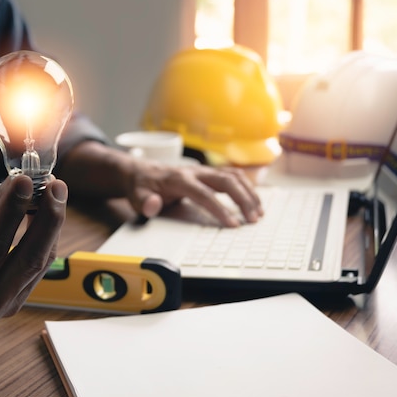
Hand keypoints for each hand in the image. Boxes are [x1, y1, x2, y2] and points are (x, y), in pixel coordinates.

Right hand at [0, 175, 67, 321]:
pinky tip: (49, 208)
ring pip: (42, 260)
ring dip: (52, 222)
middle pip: (29, 258)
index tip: (25, 181)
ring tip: (55, 190)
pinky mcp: (22, 298)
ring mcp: (8, 306)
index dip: (11, 212)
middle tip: (55, 184)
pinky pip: (43, 262)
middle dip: (47, 218)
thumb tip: (14, 184)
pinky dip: (48, 233)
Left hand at [125, 160, 262, 226]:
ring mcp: (204, 171)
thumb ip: (144, 202)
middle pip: (226, 180)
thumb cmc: (142, 187)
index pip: (204, 194)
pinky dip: (247, 188)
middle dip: (243, 199)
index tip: (233, 224)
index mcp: (179, 179)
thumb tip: (153, 205)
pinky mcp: (209, 174)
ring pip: (233, 176)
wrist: (141, 172)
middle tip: (253, 219)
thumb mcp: (136, 196)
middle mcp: (195, 172)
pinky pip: (233, 176)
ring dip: (249, 193)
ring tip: (259, 213)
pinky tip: (254, 202)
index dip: (220, 208)